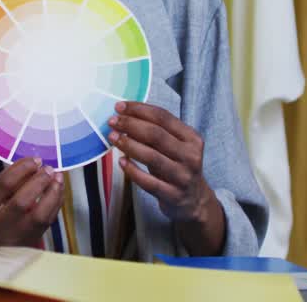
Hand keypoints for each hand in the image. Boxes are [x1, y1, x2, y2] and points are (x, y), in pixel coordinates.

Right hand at [0, 157, 62, 248]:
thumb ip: (7, 184)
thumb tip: (32, 166)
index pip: (3, 186)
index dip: (21, 169)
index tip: (34, 160)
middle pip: (20, 203)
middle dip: (38, 183)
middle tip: (48, 169)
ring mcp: (16, 237)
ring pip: (39, 217)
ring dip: (52, 193)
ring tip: (58, 178)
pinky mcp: (31, 242)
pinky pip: (48, 222)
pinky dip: (56, 203)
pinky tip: (58, 191)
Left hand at [108, 102, 214, 224]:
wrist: (194, 200)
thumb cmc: (177, 166)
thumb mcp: (176, 146)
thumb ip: (158, 131)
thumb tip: (126, 114)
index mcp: (192, 138)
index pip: (163, 117)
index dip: (139, 110)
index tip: (120, 106)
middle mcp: (190, 156)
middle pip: (156, 135)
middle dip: (131, 125)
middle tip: (113, 121)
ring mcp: (183, 177)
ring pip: (152, 157)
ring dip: (129, 145)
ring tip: (113, 137)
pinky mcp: (173, 195)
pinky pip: (149, 182)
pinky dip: (133, 171)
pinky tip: (121, 162)